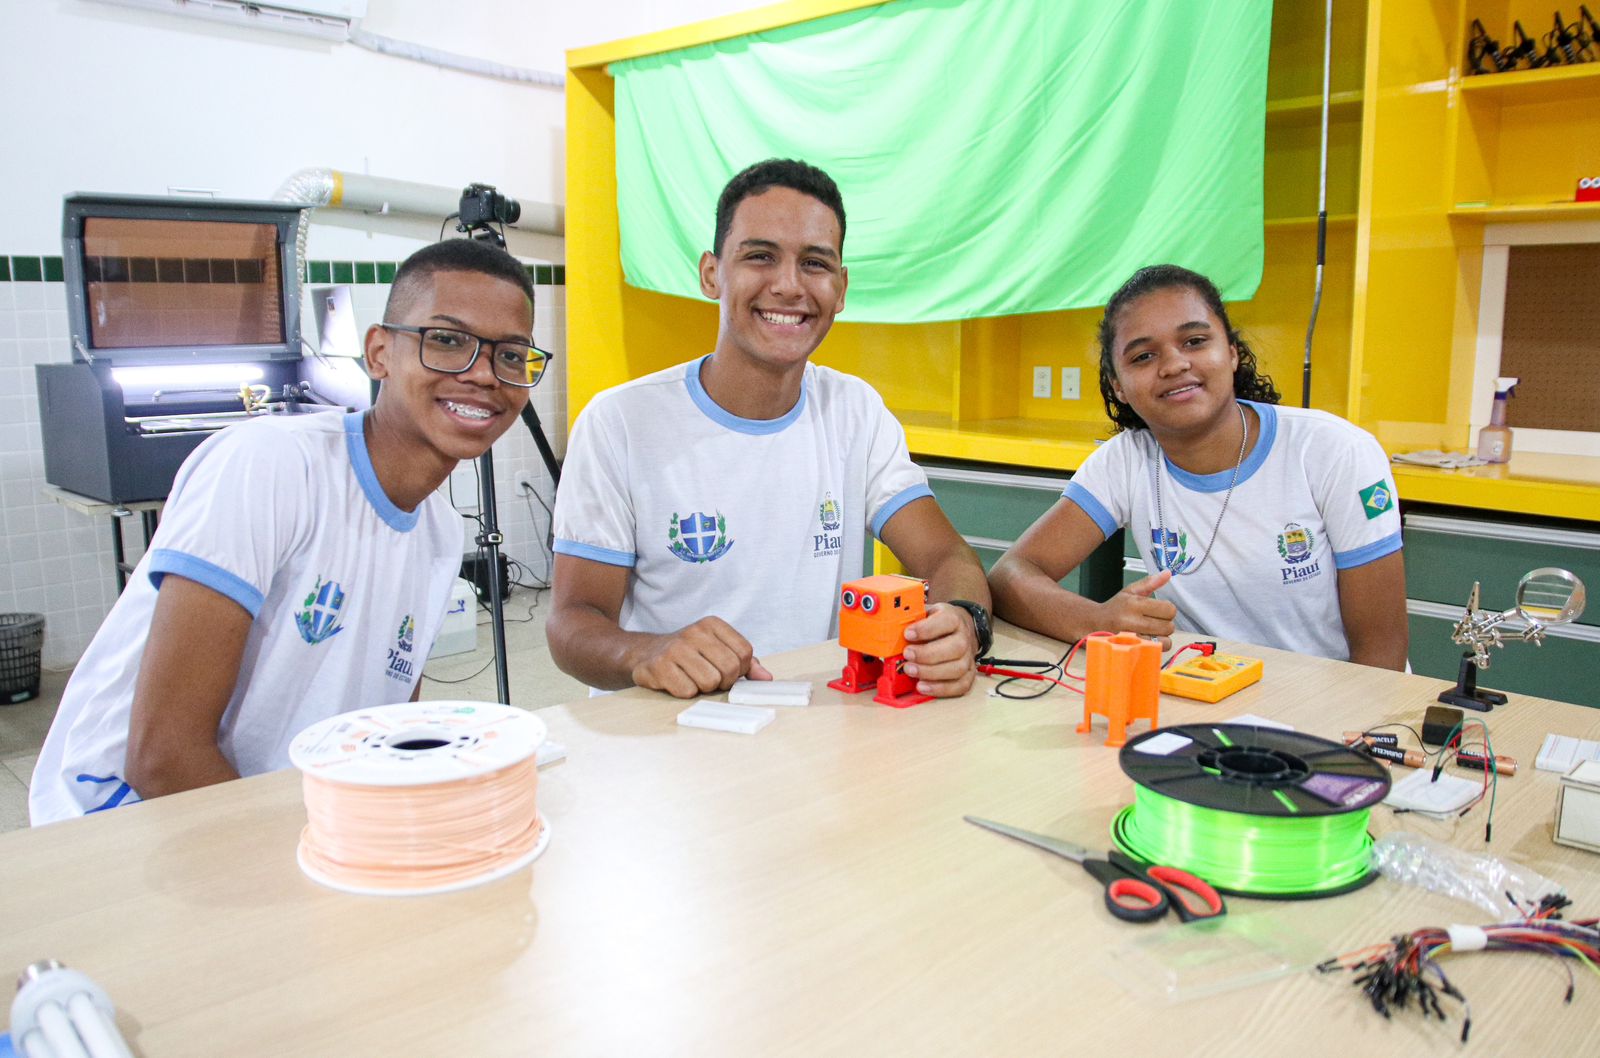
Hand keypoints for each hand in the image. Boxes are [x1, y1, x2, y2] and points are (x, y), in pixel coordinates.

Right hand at [629, 616, 772, 698]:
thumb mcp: (717, 650)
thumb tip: (766, 678)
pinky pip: (688, 691)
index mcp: (712, 624)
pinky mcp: (658, 666)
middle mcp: (694, 632)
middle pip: (730, 669)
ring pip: (710, 682)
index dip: (740, 670)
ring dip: (704, 688)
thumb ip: (746, 663)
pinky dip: (685, 693)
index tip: (727, 671)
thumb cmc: (688, 654)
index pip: (745, 653)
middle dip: (723, 681)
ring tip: (692, 679)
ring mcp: (675, 648)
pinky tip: (676, 682)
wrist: (644, 653)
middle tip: (709, 678)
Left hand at [901, 602, 978, 697]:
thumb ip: (912, 620)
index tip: (908, 634)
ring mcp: (968, 658)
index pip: (947, 621)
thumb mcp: (926, 614)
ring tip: (910, 671)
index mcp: (954, 619)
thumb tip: (891, 628)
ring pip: (957, 669)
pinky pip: (960, 686)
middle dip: (928, 654)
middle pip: (955, 648)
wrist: (959, 631)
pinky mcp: (968, 674)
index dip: (927, 629)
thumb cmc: (938, 624)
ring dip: (931, 673)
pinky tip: (922, 686)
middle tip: (907, 655)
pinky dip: (940, 689)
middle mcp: (964, 638)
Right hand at [1097, 570, 1176, 649]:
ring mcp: (1131, 638)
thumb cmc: (1115, 607)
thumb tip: (1167, 574)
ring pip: (1165, 641)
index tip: (1158, 610)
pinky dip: (1155, 647)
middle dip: (1165, 624)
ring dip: (1161, 637)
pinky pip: (1156, 651)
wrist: (1094, 624)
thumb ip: (1150, 582)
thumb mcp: (1130, 591)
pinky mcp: (1131, 650)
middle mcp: (1132, 621)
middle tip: (1153, 621)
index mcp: (1134, 604)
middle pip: (1169, 626)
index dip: (1167, 610)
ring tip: (1150, 631)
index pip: (1169, 609)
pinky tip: (1146, 640)